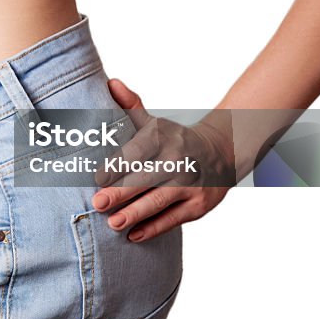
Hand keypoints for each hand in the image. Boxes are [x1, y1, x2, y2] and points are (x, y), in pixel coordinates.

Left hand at [92, 79, 234, 242]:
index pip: (138, 152)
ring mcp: (191, 185)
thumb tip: (110, 83)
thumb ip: (130, 106)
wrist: (221, 152)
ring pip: (161, 201)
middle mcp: (179, 161)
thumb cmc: (173, 139)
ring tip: (113, 223)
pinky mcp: (199, 206)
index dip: (118, 165)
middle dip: (122, 193)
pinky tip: (134, 235)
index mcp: (164, 137)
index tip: (98, 178)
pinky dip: (154, 228)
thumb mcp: (153, 122)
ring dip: (136, 213)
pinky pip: (173, 219)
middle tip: (98, 203)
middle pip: (147, 179)